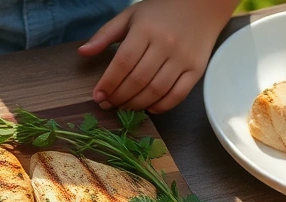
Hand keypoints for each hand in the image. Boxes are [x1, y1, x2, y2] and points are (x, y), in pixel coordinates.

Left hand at [79, 0, 236, 113]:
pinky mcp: (197, 69)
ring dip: (136, 104)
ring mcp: (183, 58)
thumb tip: (83, 52)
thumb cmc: (161, 12)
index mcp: (146, 30)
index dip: (108, 83)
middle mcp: (165, 44)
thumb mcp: (130, 16)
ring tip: (124, 106)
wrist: (203, 5)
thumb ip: (105, 34)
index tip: (98, 96)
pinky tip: (149, 107)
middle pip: (138, 80)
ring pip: (156, 90)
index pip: (123, 63)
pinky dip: (162, 106)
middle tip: (108, 104)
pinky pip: (178, 94)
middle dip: (119, 97)